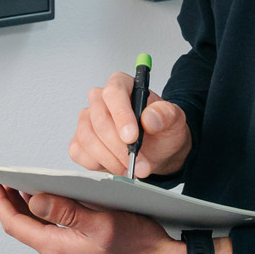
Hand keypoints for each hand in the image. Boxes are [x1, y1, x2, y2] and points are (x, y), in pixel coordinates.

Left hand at [0, 182, 183, 253]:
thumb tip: (33, 200)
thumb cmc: (139, 247)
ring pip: (41, 233)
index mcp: (59, 250)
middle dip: (12, 203)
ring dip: (31, 210)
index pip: (16, 225)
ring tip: (25, 186)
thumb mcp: (102, 222)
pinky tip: (56, 204)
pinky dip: (49, 219)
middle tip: (4, 180)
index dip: (0, 202)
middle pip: (25, 228)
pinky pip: (57, 237)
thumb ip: (66, 212)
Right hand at [69, 71, 191, 179]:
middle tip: (137, 162)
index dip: (121, 115)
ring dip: (110, 159)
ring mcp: (87, 120)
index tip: (131, 137)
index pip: (113, 93)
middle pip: (99, 119)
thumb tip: (149, 119)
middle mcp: (100, 100)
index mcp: (122, 85)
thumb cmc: (162, 130)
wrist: (159, 150)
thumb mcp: (174, 120)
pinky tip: (116, 165)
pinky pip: (80, 152)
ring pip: (88, 138)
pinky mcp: (80, 140)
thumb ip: (166, 115)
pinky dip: (99, 164)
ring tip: (130, 168)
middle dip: (119, 147)